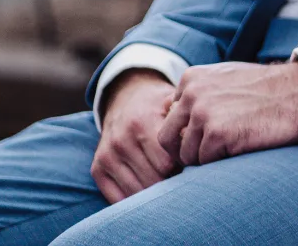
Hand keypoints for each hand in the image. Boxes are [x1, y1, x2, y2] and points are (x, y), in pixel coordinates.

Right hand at [92, 69, 179, 202]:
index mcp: (142, 122)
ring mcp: (107, 156)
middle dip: (171, 182)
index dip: (183, 168)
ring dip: (154, 193)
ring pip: (137, 192)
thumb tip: (200, 142)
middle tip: (182, 175)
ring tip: (167, 180)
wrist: (125, 98)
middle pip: (153, 180)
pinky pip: (118, 198)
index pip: (167, 163)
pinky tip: (147, 189)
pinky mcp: (97, 169)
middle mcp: (121, 140)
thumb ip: (187, 122)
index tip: (191, 164)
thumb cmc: (158, 106)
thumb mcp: (173, 104)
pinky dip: (135, 199)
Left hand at [156, 60, 297, 165]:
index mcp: (191, 79)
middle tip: (208, 156)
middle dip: (185, 151)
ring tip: (232, 149)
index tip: (207, 136)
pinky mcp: (218, 134)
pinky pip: (206, 163)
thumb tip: (177, 117)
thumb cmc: (267, 89)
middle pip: (168, 139)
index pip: (169, 118)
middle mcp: (192, 94)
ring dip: (207, 159)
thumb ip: (200, 93)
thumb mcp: (226, 79)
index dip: (186, 132)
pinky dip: (222, 162)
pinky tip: (242, 148)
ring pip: (187, 155)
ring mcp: (203, 114)